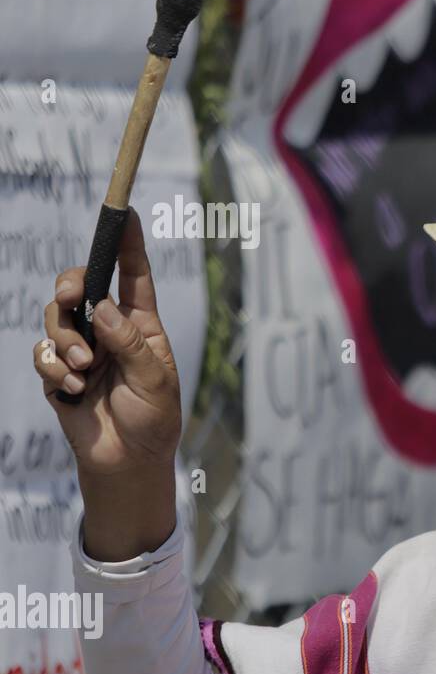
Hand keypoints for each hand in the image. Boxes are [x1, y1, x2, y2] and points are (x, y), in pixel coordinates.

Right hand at [32, 207, 180, 559]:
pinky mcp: (59, 373)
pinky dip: (54, 369)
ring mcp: (82, 349)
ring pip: (55, 320)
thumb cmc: (153, 419)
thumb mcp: (155, 382)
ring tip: (84, 369)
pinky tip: (73, 389)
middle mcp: (109, 330)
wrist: (128, 460)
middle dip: (68, 284)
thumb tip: (104, 305)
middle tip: (70, 295)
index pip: (133, 276)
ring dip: (66, 340)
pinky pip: (43, 355)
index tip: (125, 212)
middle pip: (78, 287)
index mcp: (140, 325)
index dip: (128, 244)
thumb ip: (130, 343)